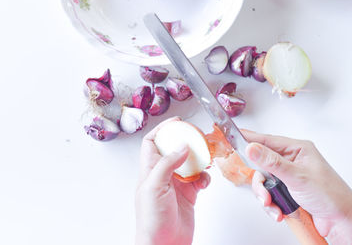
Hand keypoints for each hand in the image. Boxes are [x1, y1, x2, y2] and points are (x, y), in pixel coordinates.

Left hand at [135, 117, 210, 244]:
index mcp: (149, 170)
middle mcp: (162, 175)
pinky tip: (204, 182)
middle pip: (173, 150)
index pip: (152, 142)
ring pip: (189, 164)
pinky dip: (204, 178)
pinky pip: (198, 180)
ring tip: (206, 158)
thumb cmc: (151, 221)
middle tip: (198, 138)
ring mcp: (176, 185)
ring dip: (199, 160)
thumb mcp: (155, 187)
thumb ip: (167, 164)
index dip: (162, 130)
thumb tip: (181, 146)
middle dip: (186, 142)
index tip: (177, 123)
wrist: (164, 244)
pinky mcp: (188, 195)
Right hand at [243, 130, 351, 243]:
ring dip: (265, 197)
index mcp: (296, 149)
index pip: (265, 140)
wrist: (340, 220)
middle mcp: (290, 161)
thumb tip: (251, 148)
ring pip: (262, 182)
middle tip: (265, 193)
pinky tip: (279, 211)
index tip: (230, 135)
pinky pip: (268, 195)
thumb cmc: (330, 195)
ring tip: (274, 205)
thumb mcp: (298, 176)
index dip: (247, 139)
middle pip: (260, 165)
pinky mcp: (285, 191)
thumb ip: (272, 162)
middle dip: (260, 183)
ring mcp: (287, 177)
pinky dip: (271, 205)